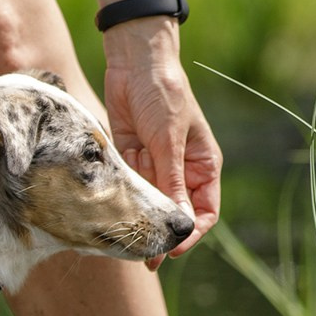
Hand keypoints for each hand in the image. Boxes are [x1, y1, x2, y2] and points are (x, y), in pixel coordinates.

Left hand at [102, 19, 221, 261]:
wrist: (134, 62)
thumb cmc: (164, 94)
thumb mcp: (168, 140)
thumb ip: (171, 180)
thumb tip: (178, 220)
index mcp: (204, 165)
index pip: (205, 211)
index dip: (191, 233)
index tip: (173, 248)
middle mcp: (181, 170)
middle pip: (174, 212)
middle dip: (158, 231)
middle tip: (141, 254)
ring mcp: (155, 165)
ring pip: (149, 203)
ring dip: (138, 217)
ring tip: (122, 238)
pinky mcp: (131, 157)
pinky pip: (129, 186)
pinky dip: (121, 199)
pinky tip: (110, 213)